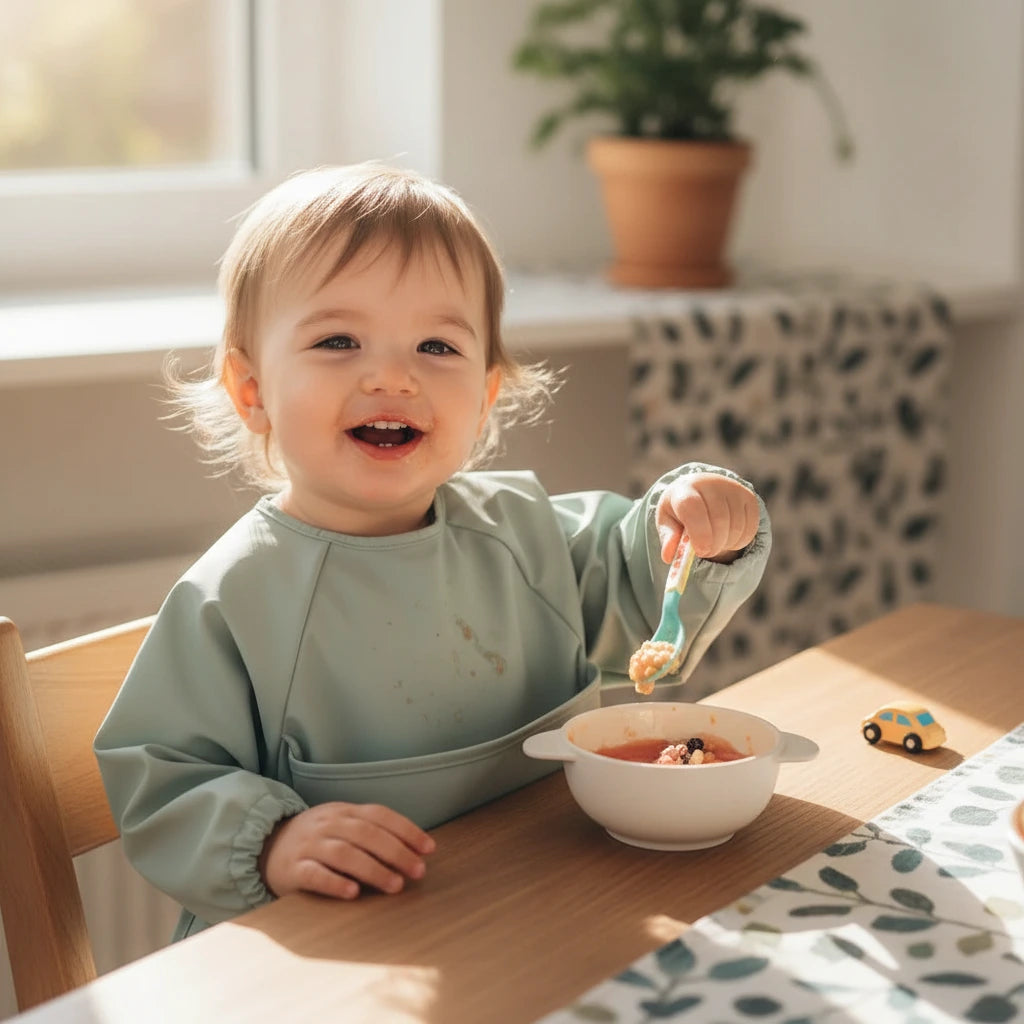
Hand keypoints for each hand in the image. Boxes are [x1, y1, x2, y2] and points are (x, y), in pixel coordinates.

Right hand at [258, 802, 435, 900]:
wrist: (266, 846)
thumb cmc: (318, 840)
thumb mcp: (343, 826)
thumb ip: (372, 833)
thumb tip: (414, 851)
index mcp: (344, 811)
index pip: (380, 815)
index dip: (407, 830)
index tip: (429, 848)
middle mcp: (328, 824)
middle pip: (366, 834)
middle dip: (396, 852)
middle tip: (418, 871)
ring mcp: (309, 845)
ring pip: (344, 853)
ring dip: (373, 869)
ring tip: (395, 885)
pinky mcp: (293, 869)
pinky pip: (314, 874)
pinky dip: (335, 882)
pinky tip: (352, 893)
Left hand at [655, 473, 758, 564]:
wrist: (700, 491)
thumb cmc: (681, 512)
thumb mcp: (668, 522)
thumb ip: (669, 538)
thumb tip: (668, 556)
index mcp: (685, 488)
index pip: (693, 507)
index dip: (698, 533)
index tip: (701, 551)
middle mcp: (710, 483)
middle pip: (719, 519)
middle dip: (714, 544)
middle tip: (707, 552)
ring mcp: (732, 488)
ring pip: (736, 526)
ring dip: (727, 544)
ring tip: (715, 544)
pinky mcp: (748, 496)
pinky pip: (750, 527)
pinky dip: (740, 541)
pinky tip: (728, 538)